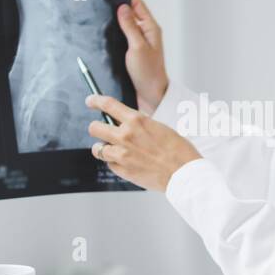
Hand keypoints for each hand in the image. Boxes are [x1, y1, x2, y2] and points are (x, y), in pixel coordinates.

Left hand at [86, 94, 200, 191]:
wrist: (183, 173)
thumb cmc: (178, 150)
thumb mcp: (159, 127)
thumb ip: (141, 124)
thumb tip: (129, 122)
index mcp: (137, 120)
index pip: (108, 104)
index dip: (95, 101)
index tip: (90, 101)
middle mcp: (126, 135)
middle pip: (94, 127)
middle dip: (96, 128)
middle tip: (102, 131)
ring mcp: (122, 154)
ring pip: (97, 148)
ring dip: (103, 148)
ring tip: (113, 150)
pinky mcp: (122, 170)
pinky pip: (109, 164)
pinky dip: (113, 163)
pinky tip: (125, 162)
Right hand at [116, 0, 167, 114]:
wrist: (151, 95)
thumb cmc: (148, 73)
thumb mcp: (137, 46)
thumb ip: (129, 26)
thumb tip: (122, 7)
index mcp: (150, 28)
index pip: (137, 4)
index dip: (124, 0)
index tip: (110, 1)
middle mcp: (145, 33)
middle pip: (129, 14)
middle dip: (116, 15)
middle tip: (105, 19)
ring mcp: (139, 42)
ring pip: (123, 27)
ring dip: (114, 29)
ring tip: (106, 34)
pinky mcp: (133, 52)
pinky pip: (122, 40)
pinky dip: (114, 41)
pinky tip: (109, 46)